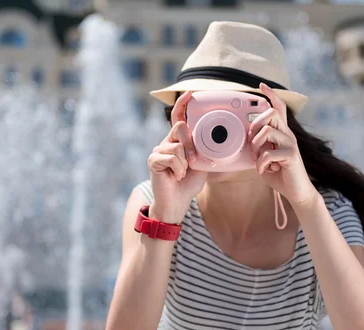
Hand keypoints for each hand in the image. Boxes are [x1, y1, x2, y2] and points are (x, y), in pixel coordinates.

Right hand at [147, 91, 206, 222]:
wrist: (177, 202)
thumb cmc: (189, 183)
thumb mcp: (202, 163)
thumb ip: (203, 149)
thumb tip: (211, 137)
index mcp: (179, 140)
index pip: (179, 117)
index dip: (183, 104)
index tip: (190, 93)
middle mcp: (167, 141)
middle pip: (180, 128)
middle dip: (191, 146)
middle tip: (193, 162)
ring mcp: (158, 150)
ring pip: (177, 146)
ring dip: (185, 162)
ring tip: (182, 173)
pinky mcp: (153, 160)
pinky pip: (171, 157)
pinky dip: (178, 169)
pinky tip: (175, 176)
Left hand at [248, 83, 318, 207]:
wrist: (297, 192)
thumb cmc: (280, 174)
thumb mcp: (264, 158)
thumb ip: (258, 146)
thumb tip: (246, 139)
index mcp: (282, 133)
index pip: (278, 108)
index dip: (271, 95)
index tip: (261, 85)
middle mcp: (288, 135)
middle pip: (271, 114)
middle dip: (255, 125)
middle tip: (252, 143)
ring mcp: (291, 144)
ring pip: (267, 131)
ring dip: (256, 146)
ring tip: (258, 159)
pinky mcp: (291, 156)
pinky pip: (268, 153)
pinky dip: (260, 164)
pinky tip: (262, 170)